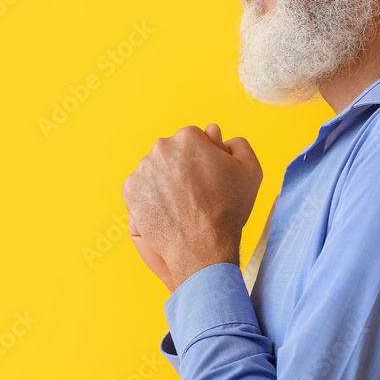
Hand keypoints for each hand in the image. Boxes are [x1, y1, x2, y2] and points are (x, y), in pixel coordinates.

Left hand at [123, 123, 262, 290]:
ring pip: (156, 169)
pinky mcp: (130, 190)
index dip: (204, 158)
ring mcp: (142, 169)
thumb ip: (237, 144)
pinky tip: (168, 209)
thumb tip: (214, 132)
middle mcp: (161, 148)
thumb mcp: (250, 170)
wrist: (203, 247)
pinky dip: (151, 196)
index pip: (194, 139)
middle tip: (196, 192)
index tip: (208, 177)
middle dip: (182, 166)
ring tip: (182, 203)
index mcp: (188, 137)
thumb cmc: (228, 209)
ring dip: (165, 180)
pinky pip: (141, 187)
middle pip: (172, 152)